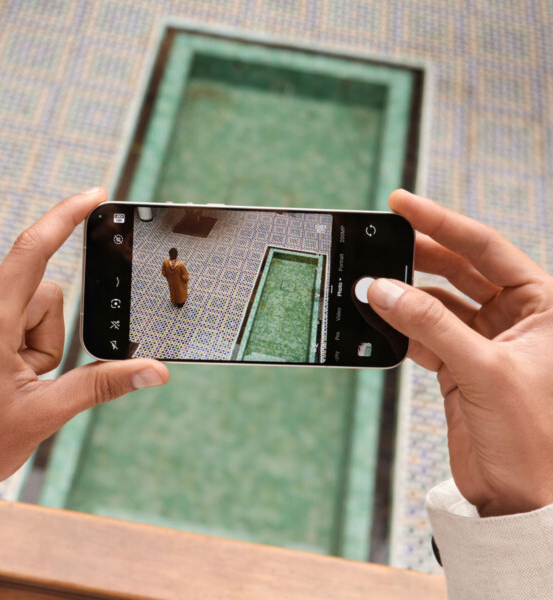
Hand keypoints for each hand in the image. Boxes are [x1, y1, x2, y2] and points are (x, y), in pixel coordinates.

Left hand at [0, 187, 168, 498]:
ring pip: (0, 302)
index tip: (92, 195)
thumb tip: (155, 371)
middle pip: (30, 293)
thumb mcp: (44, 415)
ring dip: (9, 335)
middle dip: (39, 332)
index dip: (65, 218)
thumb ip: (102, 384)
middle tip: (19, 378)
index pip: (32, 253)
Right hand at [367, 189, 552, 516]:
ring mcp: (486, 342)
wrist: (522, 497)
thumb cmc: (533, 438)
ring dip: (406, 294)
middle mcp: (516, 317)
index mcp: (544, 305)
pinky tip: (381, 322)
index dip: (442, 222)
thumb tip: (381, 288)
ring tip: (372, 285)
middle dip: (419, 254)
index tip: (402, 204)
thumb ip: (431, 325)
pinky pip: (424, 333)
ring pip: (438, 301)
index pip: (486, 248)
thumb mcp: (485, 371)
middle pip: (459, 268)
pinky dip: (401, 328)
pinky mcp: (460, 367)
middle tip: (379, 240)